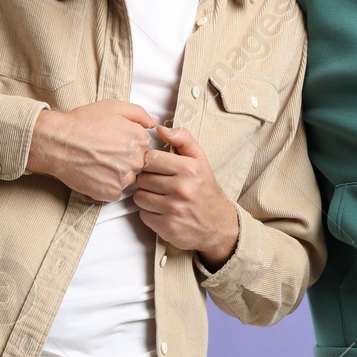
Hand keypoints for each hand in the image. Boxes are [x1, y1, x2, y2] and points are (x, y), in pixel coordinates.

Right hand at [27, 100, 156, 200]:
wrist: (57, 143)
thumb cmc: (82, 123)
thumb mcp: (112, 107)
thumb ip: (138, 113)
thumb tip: (153, 123)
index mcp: (139, 139)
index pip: (144, 145)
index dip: (129, 143)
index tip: (114, 141)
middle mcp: (135, 160)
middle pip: (138, 163)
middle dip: (125, 158)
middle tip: (104, 152)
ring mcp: (124, 178)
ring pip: (127, 178)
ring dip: (117, 173)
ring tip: (97, 162)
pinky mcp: (111, 193)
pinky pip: (115, 191)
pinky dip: (106, 185)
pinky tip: (94, 173)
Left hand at [133, 124, 238, 265]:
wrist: (217, 225)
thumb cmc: (204, 189)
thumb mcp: (200, 160)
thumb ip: (182, 139)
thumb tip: (160, 128)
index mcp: (188, 169)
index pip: (150, 158)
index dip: (150, 162)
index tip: (157, 167)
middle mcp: (181, 189)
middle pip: (142, 178)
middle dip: (147, 180)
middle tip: (159, 183)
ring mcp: (173, 210)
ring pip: (139, 196)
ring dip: (145, 196)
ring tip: (159, 197)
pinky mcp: (167, 227)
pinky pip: (143, 214)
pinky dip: (149, 213)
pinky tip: (161, 210)